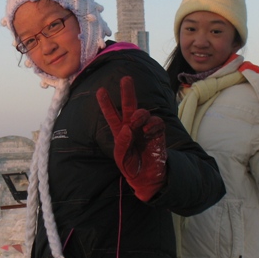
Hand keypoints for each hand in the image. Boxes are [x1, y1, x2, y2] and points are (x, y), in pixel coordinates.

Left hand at [96, 76, 166, 201]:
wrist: (148, 178)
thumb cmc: (132, 168)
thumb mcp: (121, 159)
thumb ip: (123, 144)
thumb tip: (127, 127)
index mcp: (119, 132)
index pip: (111, 115)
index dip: (106, 104)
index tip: (100, 91)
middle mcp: (132, 127)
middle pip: (128, 106)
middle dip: (127, 92)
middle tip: (126, 79)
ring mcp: (145, 129)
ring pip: (142, 112)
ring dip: (139, 114)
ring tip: (136, 122)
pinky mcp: (158, 133)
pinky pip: (156, 122)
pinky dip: (152, 125)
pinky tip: (148, 132)